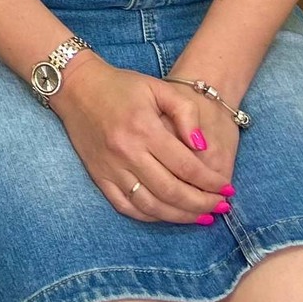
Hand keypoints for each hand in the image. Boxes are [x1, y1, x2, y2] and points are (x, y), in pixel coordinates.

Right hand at [50, 56, 232, 223]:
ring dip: (180, 216)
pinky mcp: (98, 176)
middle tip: (220, 207)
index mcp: (145, 129)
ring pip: (151, 205)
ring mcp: (110, 168)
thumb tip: (202, 146)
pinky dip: (150, 216)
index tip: (227, 189)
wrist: (75, 86)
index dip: (210, 182)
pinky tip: (168, 214)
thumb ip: (185, 112)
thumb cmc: (121, 85)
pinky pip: (126, 207)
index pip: (186, 166)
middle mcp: (127, 153)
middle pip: (172, 191)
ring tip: (201, 216)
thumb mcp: (158, 87)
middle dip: (201, 204)